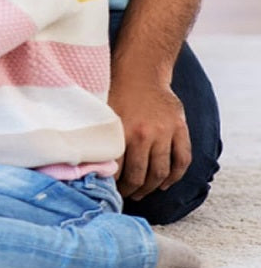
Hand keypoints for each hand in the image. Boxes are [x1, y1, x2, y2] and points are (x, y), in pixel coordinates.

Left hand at [109, 74, 191, 199]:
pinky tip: (165, 184)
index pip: (116, 168)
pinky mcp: (180, 128)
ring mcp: (165, 131)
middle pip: (140, 175)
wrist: (141, 71)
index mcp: (121, 129)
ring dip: (151, 188)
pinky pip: (182, 160)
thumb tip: (85, 163)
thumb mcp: (102, 113)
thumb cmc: (115, 93)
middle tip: (125, 196)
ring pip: (161, 171)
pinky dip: (175, 176)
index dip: (112, 184)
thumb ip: (99, 137)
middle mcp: (144, 133)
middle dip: (131, 190)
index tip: (107, 192)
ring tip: (142, 193)